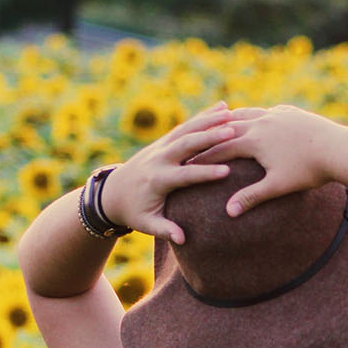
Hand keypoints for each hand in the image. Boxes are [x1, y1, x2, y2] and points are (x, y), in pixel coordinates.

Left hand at [100, 101, 260, 242]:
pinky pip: (185, 126)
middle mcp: (159, 159)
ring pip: (186, 129)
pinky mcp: (164, 141)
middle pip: (185, 144)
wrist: (114, 193)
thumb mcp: (146, 224)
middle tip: (233, 131)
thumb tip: (182, 240)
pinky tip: (223, 108)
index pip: (184, 175)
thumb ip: (164, 230)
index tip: (227, 171)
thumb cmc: (134, 212)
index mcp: (157, 179)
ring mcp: (161, 146)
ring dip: (209, 120)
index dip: (205, 173)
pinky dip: (203, 116)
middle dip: (209, 137)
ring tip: (232, 113)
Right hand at [182, 104, 347, 216]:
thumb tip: (229, 213)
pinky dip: (254, 115)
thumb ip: (251, 197)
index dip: (202, 156)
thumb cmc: (308, 170)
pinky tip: (254, 118)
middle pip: (228, 128)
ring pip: (246, 114)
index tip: (186, 161)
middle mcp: (261, 122)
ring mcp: (276, 114)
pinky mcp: (290, 112)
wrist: (338, 148)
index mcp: (254, 140)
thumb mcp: (278, 186)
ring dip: (231, 120)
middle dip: (211, 136)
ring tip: (219, 124)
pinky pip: (266, 111)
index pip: (220, 148)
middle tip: (195, 140)